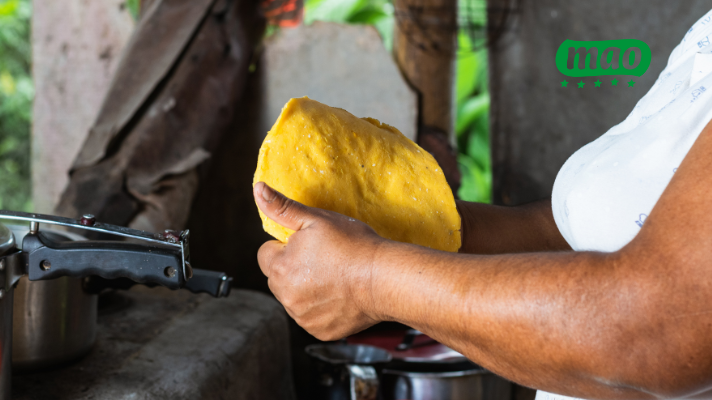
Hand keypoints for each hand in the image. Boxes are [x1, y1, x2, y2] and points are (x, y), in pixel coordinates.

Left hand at [253, 182, 383, 339]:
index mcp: (280, 267)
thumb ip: (283, 207)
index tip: (308, 245)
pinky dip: (321, 308)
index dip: (286, 246)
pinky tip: (340, 295)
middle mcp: (286, 296)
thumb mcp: (316, 219)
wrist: (384, 279)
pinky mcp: (319, 331)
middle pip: (278, 278)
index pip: (266, 254)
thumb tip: (259, 190)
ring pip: (294, 298)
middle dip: (293, 268)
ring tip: (334, 277)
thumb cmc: (353, 245)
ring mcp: (303, 317)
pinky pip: (312, 317)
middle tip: (323, 260)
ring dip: (306, 289)